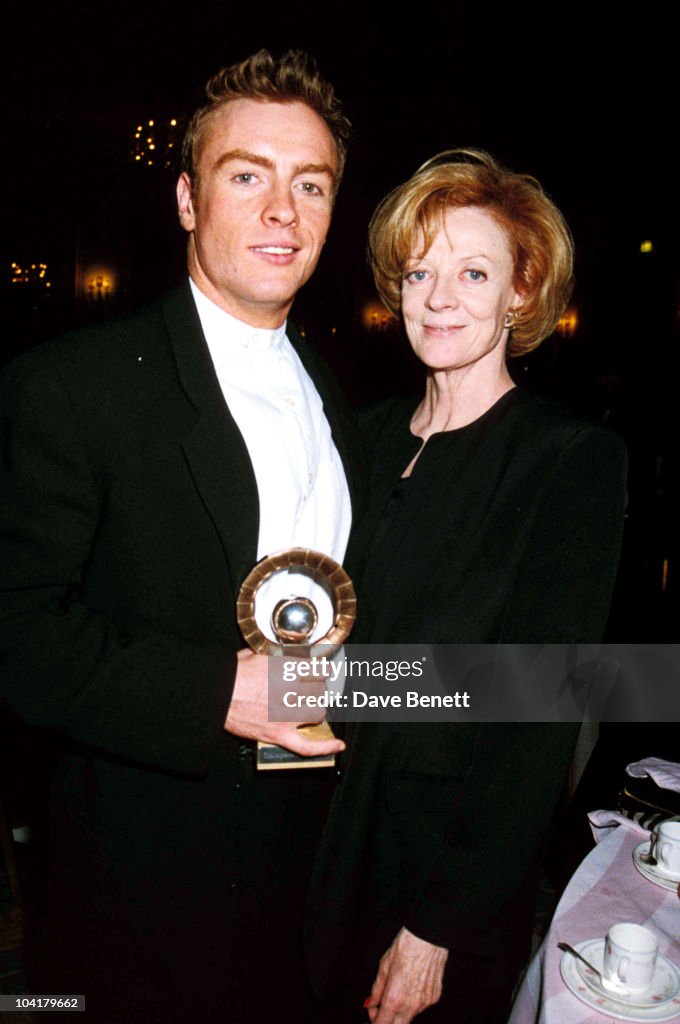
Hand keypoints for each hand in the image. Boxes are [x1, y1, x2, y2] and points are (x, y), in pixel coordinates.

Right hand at [224, 649, 344, 756]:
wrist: (214, 695)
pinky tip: (337, 745)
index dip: (318, 670)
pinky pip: (307, 746)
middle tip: (305, 688)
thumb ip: (279, 655)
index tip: (317, 671)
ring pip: (318, 712)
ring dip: (314, 708)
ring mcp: (287, 715)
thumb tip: (291, 654)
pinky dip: (324, 747)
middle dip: (314, 689)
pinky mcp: (279, 734)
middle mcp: (292, 691)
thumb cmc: (232, 674)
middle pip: (321, 691)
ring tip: (305, 705)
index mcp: (289, 669)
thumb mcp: (258, 653)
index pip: (320, 670)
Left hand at [364, 927, 447, 1023]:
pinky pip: (421, 1006)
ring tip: (398, 990)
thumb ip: (376, 989)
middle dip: (387, 1021)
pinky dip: (413, 1002)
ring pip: (409, 1017)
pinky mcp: (435, 997)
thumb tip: (371, 1002)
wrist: (428, 937)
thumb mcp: (384, 966)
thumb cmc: (406, 946)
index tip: (372, 1011)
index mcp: (394, 998)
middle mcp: (411, 1005)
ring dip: (400, 1011)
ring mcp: (425, 1003)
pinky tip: (412, 985)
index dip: (373, 1020)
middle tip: (382, 1008)